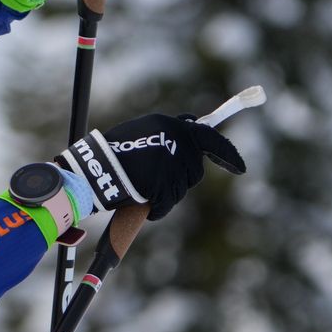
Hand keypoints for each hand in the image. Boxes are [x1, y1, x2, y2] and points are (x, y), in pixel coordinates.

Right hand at [60, 113, 244, 220]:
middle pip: (193, 169)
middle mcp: (175, 141)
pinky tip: (140, 201)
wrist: (92, 166)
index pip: (206, 136)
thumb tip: (189, 140)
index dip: (225, 154)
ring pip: (181, 188)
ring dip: (165, 193)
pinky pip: (167, 203)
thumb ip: (165, 137)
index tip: (238, 167)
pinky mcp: (164, 185)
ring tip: (140, 188)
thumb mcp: (140, 133)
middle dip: (180, 179)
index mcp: (169, 124)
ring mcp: (171, 164)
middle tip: (156, 181)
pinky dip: (156, 207)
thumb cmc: (110, 151)